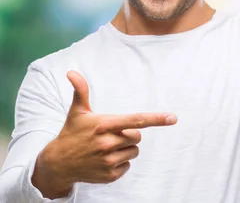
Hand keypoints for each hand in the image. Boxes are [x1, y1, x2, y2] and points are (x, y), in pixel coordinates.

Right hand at [32, 71, 176, 198]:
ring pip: (134, 151)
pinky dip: (120, 163)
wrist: (57, 163)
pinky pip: (128, 166)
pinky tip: (104, 160)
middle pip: (137, 136)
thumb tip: (72, 72)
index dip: (156, 119)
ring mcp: (108, 161)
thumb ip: (81, 91)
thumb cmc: (72, 133)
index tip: (172, 118)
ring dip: (125, 149)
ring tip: (106, 148)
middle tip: (111, 135)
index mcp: (103, 125)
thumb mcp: (77, 112)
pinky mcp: (109, 175)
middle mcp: (106, 143)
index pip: (136, 120)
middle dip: (129, 135)